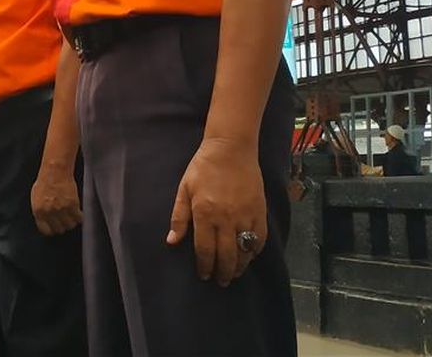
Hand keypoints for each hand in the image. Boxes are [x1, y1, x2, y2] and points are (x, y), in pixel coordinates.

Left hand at [30, 168, 81, 235]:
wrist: (55, 171)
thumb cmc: (45, 181)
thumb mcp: (36, 198)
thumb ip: (40, 210)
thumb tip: (44, 219)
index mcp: (38, 211)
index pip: (45, 230)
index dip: (51, 230)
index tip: (55, 228)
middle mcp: (49, 212)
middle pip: (59, 229)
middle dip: (62, 226)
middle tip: (64, 221)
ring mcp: (61, 209)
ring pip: (70, 225)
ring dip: (71, 222)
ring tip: (71, 217)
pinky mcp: (72, 205)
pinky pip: (78, 218)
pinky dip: (79, 217)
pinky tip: (78, 213)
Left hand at [166, 138, 266, 286]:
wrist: (231, 149)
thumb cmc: (203, 168)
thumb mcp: (184, 189)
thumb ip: (179, 217)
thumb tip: (172, 241)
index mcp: (205, 214)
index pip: (205, 249)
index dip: (205, 266)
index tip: (204, 275)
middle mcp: (226, 219)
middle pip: (226, 255)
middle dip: (223, 272)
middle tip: (220, 281)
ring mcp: (245, 216)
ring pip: (244, 251)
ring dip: (239, 266)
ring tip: (234, 273)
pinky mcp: (259, 211)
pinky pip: (259, 238)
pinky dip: (255, 250)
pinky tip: (249, 256)